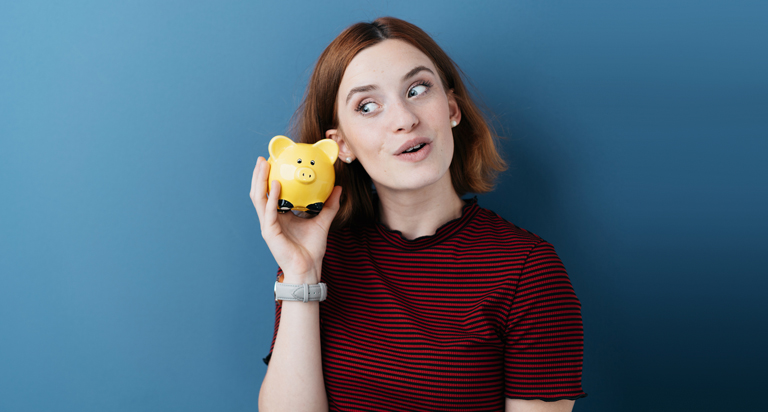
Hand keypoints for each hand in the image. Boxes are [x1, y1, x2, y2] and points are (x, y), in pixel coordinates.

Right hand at [250, 156, 341, 283]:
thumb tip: (338, 188)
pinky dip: (272, 197)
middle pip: (260, 192)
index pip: (271, 193)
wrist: (309, 268)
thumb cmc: (312, 249)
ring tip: (263, 165)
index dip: (269, 177)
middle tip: (263, 158)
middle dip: (259, 175)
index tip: (274, 161)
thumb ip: (329, 205)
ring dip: (260, 181)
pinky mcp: (270, 232)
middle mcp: (271, 218)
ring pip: (259, 199)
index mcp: (280, 216)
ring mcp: (268, 225)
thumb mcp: (323, 221)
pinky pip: (269, 211)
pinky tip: (277, 185)